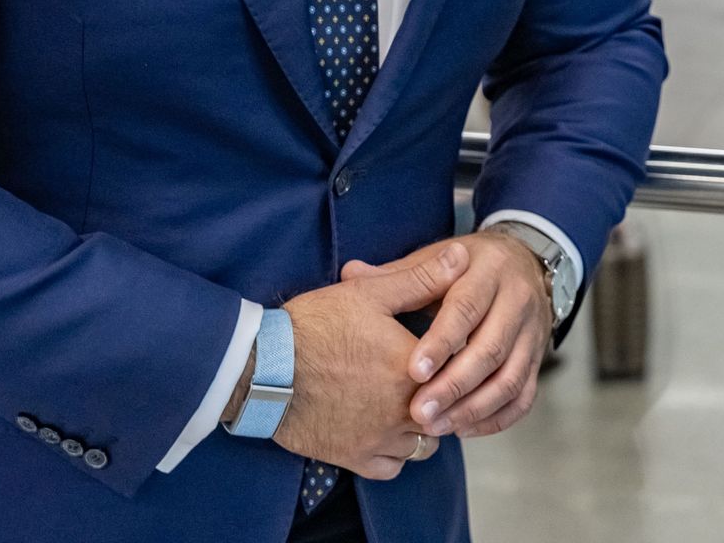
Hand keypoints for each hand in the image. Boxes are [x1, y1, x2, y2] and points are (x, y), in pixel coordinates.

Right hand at [258, 243, 466, 479]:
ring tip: (408, 404)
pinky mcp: (355, 459)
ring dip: (422, 426)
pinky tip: (385, 429)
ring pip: (425, 443)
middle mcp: (405, 410)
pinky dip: (395, 453)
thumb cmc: (316, 325)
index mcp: (415, 368)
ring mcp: (380, 438)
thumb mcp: (370, 293)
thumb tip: (461, 256)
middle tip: (428, 379)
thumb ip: (421, 279)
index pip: (460, 367)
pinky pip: (393, 467)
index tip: (445, 350)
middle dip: (443, 395)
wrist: (262, 369)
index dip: (456, 358)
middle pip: (447, 409)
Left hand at [340, 231, 552, 440]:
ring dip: (473, 408)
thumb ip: (399, 275)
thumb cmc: (468, 266)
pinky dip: (495, 417)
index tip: (413, 371)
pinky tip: (463, 428)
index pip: (467, 308)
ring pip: (511, 378)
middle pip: (491, 349)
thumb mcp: (436, 257)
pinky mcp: (538, 358)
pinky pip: (524, 395)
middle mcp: (518, 300)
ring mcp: (533, 332)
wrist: (524, 261)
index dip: (442, 342)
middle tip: (420, 414)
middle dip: (454, 386)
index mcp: (489, 270)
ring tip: (437, 427)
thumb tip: (350, 273)